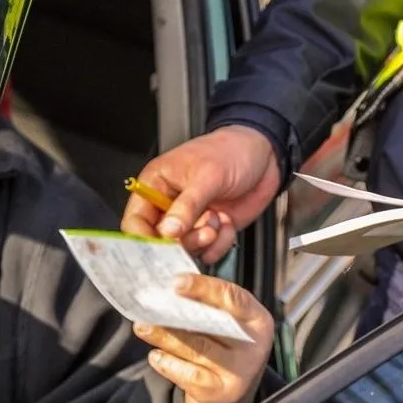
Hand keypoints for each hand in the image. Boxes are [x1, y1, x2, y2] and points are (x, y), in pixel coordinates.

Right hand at [121, 125, 280, 263]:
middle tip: (201, 232)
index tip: (161, 247)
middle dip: (182, 241)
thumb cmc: (232, 151)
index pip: (136, 220)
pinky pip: (208, 251)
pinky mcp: (211, 229)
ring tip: (217, 221)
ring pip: (185, 249)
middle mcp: (171, 205)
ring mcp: (192, 219)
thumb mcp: (208, 175)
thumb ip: (187, 205)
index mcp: (157, 184)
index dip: (143, 238)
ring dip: (203, 241)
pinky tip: (227, 224)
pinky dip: (220, 244)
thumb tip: (168, 231)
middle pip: (159, 241)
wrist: (266, 154)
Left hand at [134, 274, 274, 402]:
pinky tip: (155, 355)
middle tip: (150, 305)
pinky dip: (169, 364)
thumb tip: (172, 289)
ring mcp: (239, 371)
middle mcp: (253, 345)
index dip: (204, 288)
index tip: (176, 283)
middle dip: (179, 313)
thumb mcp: (228, 324)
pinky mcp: (221, 392)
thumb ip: (208, 307)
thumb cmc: (224, 347)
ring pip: (197, 348)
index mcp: (257, 319)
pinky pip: (189, 375)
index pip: (233, 298)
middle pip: (213, 324)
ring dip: (166, 336)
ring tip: (143, 327)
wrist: (230, 396)